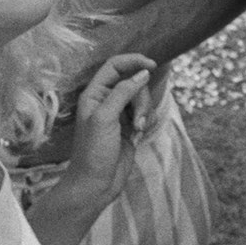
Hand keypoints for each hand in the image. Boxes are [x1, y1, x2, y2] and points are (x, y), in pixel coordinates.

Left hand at [59, 53, 159, 210]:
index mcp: (94, 94)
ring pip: (141, 98)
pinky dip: (145, 120)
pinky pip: (144, 112)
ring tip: (136, 129)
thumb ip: (123, 92)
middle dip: (141, 97)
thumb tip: (143, 73)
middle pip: (133, 82)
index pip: (115, 66)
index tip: (152, 66)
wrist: (96, 183)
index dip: (133, 61)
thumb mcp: (105, 118)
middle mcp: (106, 100)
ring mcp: (119, 113)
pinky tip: (137, 135)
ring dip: (144, 111)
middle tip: (136, 118)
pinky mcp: (129, 125)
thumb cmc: (94, 151)